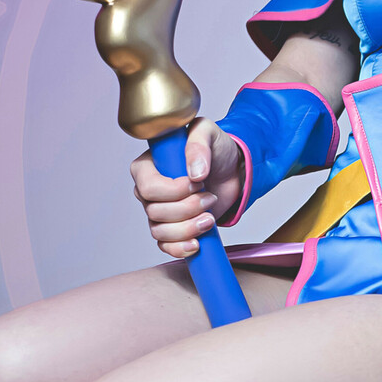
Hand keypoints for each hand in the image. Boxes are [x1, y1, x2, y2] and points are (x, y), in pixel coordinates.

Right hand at [130, 118, 244, 259]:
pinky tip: (196, 244)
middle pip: (156, 211)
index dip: (173, 191)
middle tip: (209, 197)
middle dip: (187, 209)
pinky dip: (180, 248)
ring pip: (160, 231)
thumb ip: (198, 145)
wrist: (233, 170)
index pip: (147, 187)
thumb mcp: (208, 133)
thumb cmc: (215, 148)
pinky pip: (166, 246)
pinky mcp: (173, 227)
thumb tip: (194, 173)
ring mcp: (159, 211)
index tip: (196, 183)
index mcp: (148, 166)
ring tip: (209, 218)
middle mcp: (149, 191)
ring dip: (188, 229)